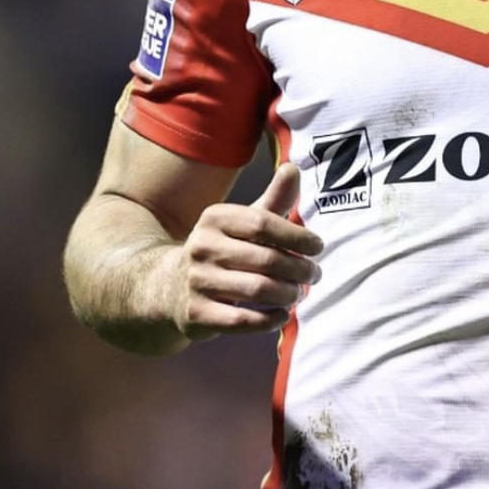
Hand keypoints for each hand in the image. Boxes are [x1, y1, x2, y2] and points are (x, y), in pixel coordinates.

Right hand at [171, 160, 323, 338]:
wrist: (170, 287)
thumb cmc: (223, 250)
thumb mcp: (244, 223)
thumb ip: (273, 199)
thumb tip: (293, 167)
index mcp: (214, 218)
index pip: (263, 223)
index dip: (297, 236)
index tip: (318, 247)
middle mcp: (201, 247)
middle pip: (265, 259)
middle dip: (299, 269)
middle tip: (314, 275)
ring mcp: (197, 281)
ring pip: (257, 290)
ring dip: (288, 294)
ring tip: (299, 293)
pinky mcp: (196, 314)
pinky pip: (241, 321)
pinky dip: (268, 320)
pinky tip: (281, 315)